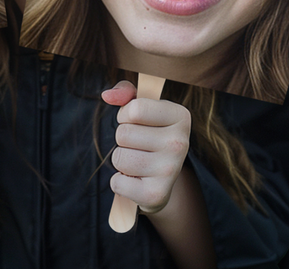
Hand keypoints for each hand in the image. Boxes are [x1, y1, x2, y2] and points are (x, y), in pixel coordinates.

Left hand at [101, 80, 190, 215]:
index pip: (135, 109)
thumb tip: (107, 95)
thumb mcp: (143, 108)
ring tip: (139, 163)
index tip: (137, 123)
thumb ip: (126, 92)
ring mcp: (170, 170)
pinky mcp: (156, 195)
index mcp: (181, 116)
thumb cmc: (149, 136)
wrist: (164, 182)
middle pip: (123, 133)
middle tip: (140, 147)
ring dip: (121, 161)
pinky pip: (117, 182)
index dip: (126, 115)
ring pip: (119, 157)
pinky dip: (120, 182)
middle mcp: (180, 143)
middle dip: (123, 140)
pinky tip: (137, 181)